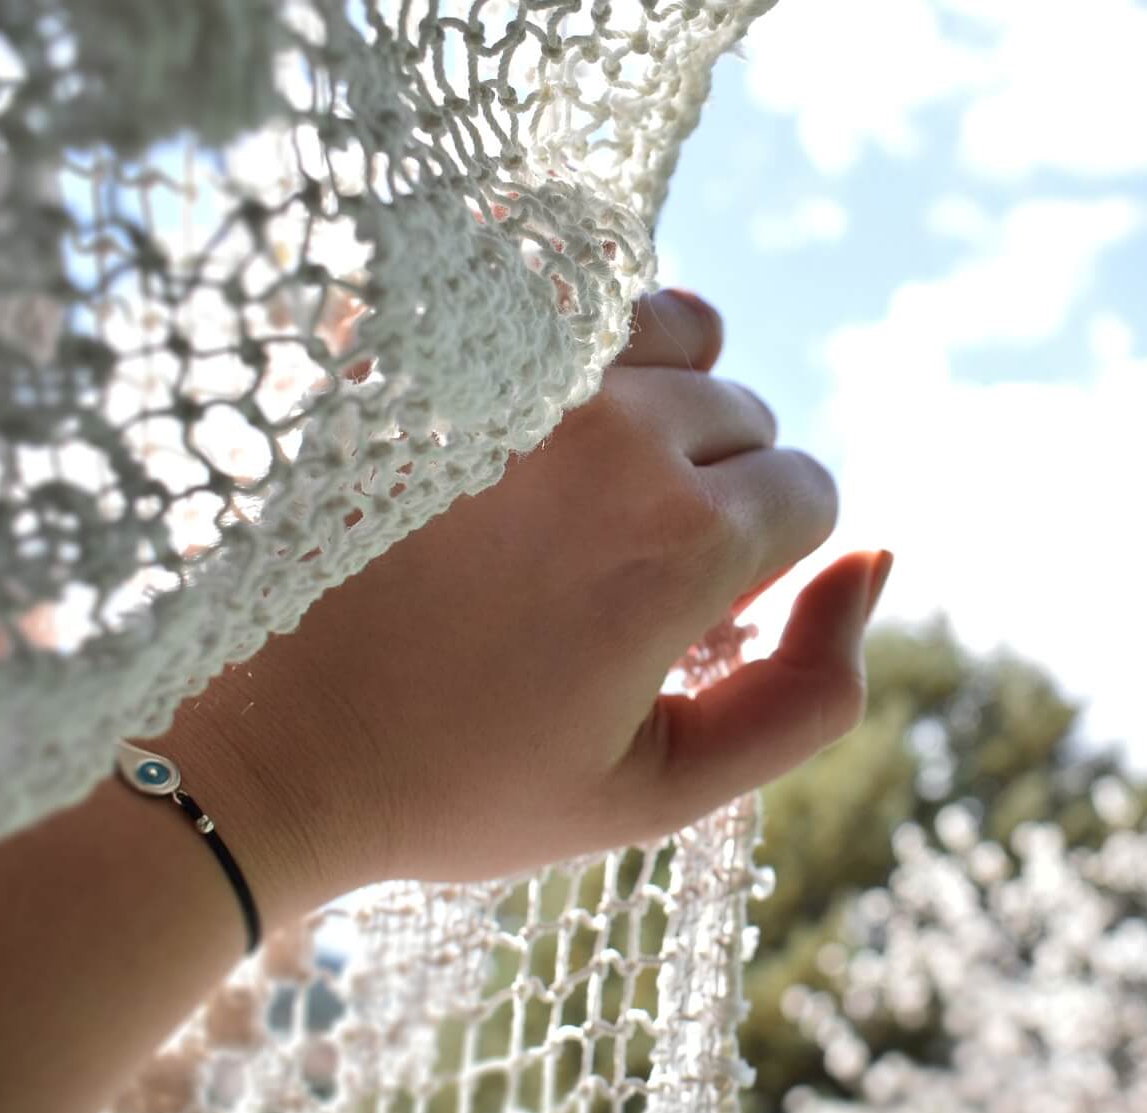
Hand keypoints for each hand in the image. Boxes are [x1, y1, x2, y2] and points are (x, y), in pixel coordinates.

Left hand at [138, 289, 888, 927]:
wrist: (266, 749)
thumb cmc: (467, 780)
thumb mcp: (665, 791)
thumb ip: (812, 691)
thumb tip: (880, 556)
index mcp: (679, 541)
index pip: (810, 489)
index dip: (767, 567)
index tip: (688, 620)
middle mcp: (613, 430)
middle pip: (746, 413)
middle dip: (717, 490)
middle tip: (622, 574)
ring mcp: (514, 375)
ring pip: (676, 332)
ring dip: (664, 403)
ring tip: (592, 487)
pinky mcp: (428, 346)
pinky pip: (564, 287)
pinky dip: (581, 342)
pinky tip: (540, 419)